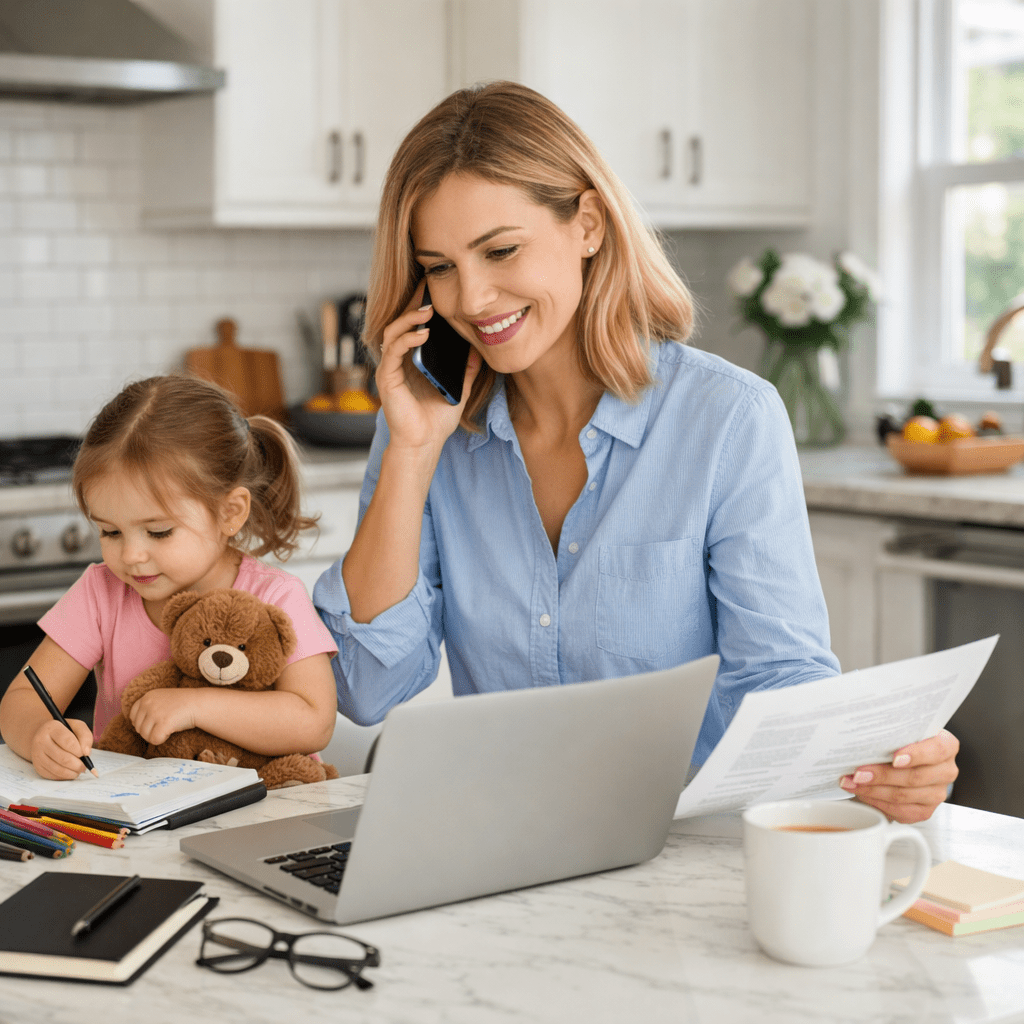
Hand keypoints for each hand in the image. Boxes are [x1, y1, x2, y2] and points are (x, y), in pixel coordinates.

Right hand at [30, 718, 93, 780]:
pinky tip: (70, 772)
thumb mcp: (77, 727)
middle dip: (77, 765)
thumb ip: (85, 736)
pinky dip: (64, 776)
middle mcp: (41, 741)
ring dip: (71, 772)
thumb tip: (86, 753)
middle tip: (84, 766)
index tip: (84, 754)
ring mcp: (37, 755)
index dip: (78, 750)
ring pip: (57, 769)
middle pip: (62, 757)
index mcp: (52, 728)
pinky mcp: (37, 766)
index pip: (67, 741)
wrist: (45, 736)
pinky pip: (52, 775)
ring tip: (79, 770)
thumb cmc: (65, 731)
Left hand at [128, 689, 199, 746]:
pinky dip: (162, 740)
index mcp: (147, 696)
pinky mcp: (163, 723)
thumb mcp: (162, 699)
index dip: (142, 722)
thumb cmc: (183, 703)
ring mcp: (155, 713)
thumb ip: (148, 707)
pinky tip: (170, 732)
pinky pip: (154, 740)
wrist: (200, 703)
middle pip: (138, 727)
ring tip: (168, 728)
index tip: (154, 723)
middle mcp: (148, 703)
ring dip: (156, 735)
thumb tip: (134, 724)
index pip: (132, 715)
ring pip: (145, 735)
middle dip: (149, 731)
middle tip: (164, 726)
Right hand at [375, 283, 481, 451]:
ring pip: (393, 333)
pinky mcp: (387, 378)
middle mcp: (398, 362)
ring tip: (428, 310)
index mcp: (412, 361)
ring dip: (409, 318)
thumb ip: (466, 370)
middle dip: (414, 306)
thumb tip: (479, 350)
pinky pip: (393, 351)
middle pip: (401, 324)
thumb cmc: (437, 420)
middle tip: (430, 291)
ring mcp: (390, 369)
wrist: (425, 443)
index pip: (413, 327)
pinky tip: (422, 334)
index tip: (435, 292)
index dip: (421, 308)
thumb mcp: (459, 389)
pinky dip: (407, 339)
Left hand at [840, 729, 958, 822]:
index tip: (895, 758)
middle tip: (859, 773)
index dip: (917, 754)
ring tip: (853, 783)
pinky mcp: (925, 810)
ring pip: (904, 796)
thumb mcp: (903, 731)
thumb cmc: (903, 742)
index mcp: (946, 746)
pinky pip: (901, 811)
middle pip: (915, 777)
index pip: (938, 749)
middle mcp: (945, 771)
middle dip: (882, 775)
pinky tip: (863, 793)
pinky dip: (877, 802)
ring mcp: (937, 793)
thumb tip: (863, 735)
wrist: (909, 759)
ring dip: (874, 790)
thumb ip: (893, 732)